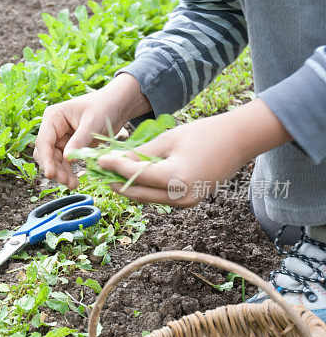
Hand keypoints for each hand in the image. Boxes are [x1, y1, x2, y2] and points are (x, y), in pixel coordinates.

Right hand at [33, 73, 150, 188]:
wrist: (117, 106)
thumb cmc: (104, 107)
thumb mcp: (92, 124)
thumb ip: (79, 141)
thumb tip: (67, 159)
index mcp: (53, 117)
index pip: (44, 141)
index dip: (46, 159)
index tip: (51, 174)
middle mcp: (53, 128)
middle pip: (46, 153)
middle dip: (54, 168)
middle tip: (65, 181)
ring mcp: (60, 138)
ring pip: (54, 160)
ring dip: (61, 173)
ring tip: (73, 185)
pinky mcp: (69, 146)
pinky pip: (64, 162)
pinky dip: (68, 171)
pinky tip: (75, 181)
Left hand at [97, 99, 290, 205]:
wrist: (239, 140)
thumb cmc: (205, 133)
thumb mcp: (169, 139)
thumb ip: (142, 154)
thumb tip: (117, 162)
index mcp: (176, 179)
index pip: (135, 176)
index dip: (113, 168)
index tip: (97, 160)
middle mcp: (180, 197)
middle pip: (138, 194)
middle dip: (116, 183)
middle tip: (98, 172)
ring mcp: (186, 202)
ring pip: (148, 198)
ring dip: (129, 187)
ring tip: (111, 174)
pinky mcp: (190, 201)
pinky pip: (160, 197)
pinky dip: (146, 188)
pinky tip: (133, 177)